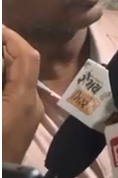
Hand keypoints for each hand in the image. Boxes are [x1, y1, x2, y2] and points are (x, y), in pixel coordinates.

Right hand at [2, 25, 43, 162]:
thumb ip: (0, 76)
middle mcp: (31, 104)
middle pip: (22, 66)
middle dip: (3, 51)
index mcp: (23, 98)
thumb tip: (0, 59)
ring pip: (17, 79)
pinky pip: (12, 93)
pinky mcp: (18, 124)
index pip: (27, 57)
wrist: (1, 175)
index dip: (11, 37)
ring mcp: (27, 115)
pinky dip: (3, 81)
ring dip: (2, 66)